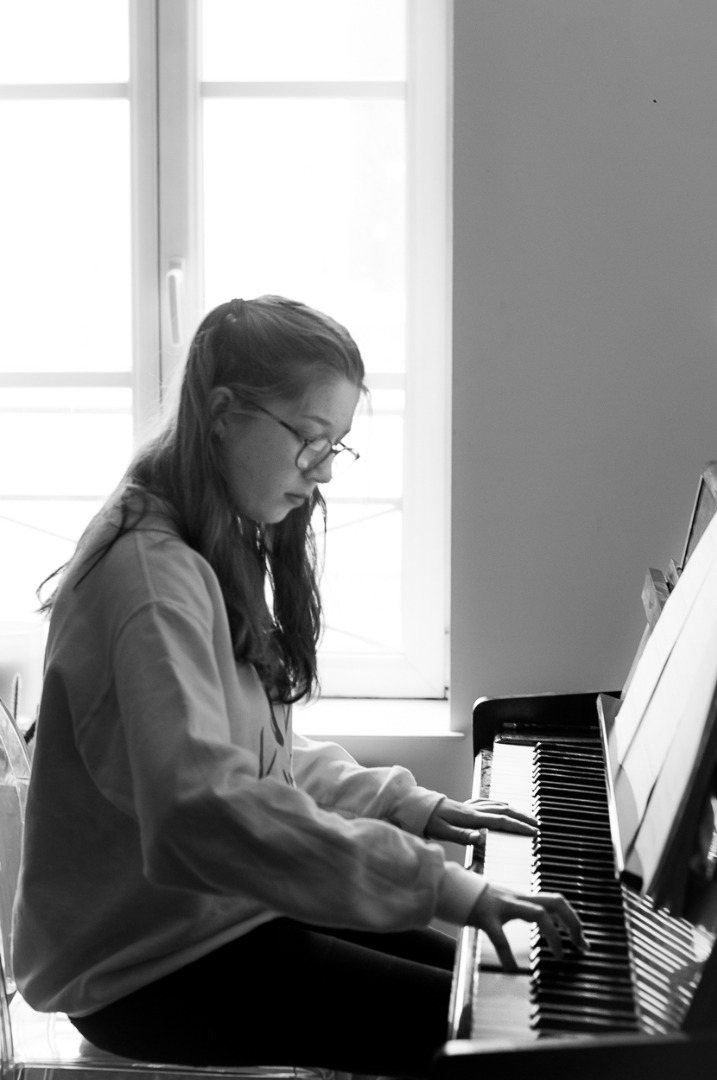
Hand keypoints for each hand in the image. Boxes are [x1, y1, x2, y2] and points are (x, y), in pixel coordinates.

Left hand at [425, 797, 537, 845]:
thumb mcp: (442, 832)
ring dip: (514, 810)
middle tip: (537, 825)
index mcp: (470, 818)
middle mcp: (473, 809)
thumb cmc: (428, 821)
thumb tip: (480, 838)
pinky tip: (504, 805)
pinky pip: (488, 802)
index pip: (500, 822)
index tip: (532, 832)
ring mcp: (471, 806)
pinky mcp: (466, 805)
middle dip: (522, 818)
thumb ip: (462, 836)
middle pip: (504, 811)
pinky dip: (500, 804)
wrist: (417, 807)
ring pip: (498, 805)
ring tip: (527, 817)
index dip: (518, 827)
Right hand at [469, 882, 587, 971]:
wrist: (454, 888)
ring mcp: (503, 906)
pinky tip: (512, 970)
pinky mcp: (487, 918)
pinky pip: (500, 938)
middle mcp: (518, 899)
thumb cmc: (481, 900)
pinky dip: (508, 957)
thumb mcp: (508, 902)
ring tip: (559, 956)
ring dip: (553, 936)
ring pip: (538, 914)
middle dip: (573, 923)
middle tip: (581, 945)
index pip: (556, 901)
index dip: (573, 919)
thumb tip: (544, 919)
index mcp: (523, 897)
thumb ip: (525, 908)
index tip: (582, 940)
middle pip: (555, 902)